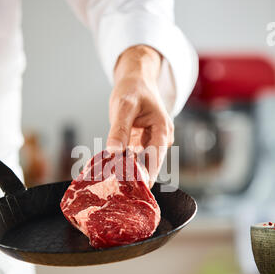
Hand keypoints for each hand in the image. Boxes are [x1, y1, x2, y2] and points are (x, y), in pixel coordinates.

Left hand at [106, 45, 173, 186]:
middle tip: (118, 192)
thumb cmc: (133, 90)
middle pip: (149, 165)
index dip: (147, 177)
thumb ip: (119, 129)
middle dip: (135, 177)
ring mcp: (151, 144)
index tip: (137, 192)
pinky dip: (123, 164)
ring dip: (128, 172)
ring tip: (112, 184)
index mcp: (163, 131)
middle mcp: (161, 140)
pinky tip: (111, 171)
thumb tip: (114, 152)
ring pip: (141, 164)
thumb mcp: (124, 106)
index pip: (156, 160)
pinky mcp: (141, 145)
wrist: (136, 81)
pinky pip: (133, 158)